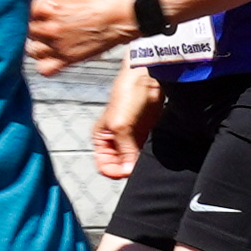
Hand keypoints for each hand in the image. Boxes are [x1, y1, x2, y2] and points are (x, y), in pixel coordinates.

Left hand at [29, 0, 135, 75]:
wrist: (122, 16)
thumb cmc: (103, 2)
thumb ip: (56, 2)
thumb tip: (48, 6)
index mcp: (51, 8)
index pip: (26, 11)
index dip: (31, 12)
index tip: (35, 14)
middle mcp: (51, 28)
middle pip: (27, 31)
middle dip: (33, 28)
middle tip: (42, 27)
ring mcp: (59, 45)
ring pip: (32, 51)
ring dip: (37, 46)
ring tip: (45, 42)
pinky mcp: (69, 59)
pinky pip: (45, 69)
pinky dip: (44, 65)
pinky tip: (50, 57)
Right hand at [91, 65, 161, 180]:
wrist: (148, 79)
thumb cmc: (127, 93)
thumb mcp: (120, 125)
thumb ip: (124, 149)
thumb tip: (128, 170)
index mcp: (101, 137)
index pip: (104, 165)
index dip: (114, 171)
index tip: (126, 171)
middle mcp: (113, 139)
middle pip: (118, 165)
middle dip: (127, 168)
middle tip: (136, 166)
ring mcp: (129, 137)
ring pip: (131, 160)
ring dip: (137, 162)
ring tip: (142, 158)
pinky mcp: (143, 134)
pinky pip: (142, 151)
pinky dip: (145, 156)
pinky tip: (149, 154)